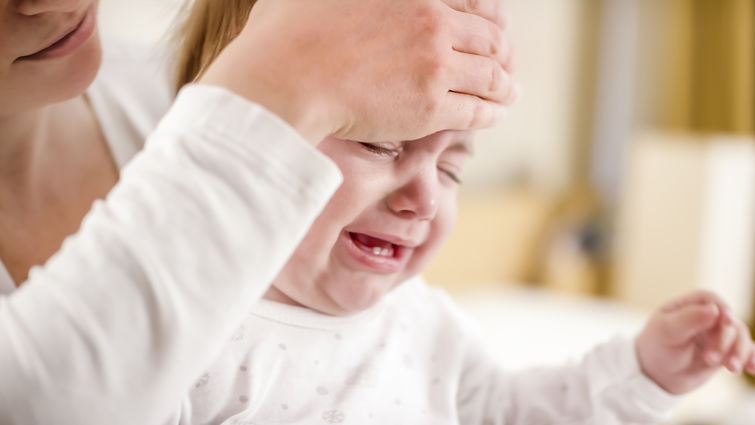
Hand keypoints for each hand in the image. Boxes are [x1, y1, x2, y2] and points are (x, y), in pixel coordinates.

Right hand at [199, 0, 517, 143]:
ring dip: (504, 84)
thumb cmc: (287, 35)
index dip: (487, 17)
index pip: (470, 2)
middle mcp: (432, 22)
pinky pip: (477, 110)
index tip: (492, 27)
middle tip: (504, 64)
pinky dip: (491, 112)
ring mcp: (435, 65)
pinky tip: (495, 113)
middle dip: (501, 52)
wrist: (285, 80)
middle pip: (488, 37)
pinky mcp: (431, 107)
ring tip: (508, 92)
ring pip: (490, 75)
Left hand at [636, 291, 754, 394]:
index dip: (722, 308)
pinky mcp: (726, 351)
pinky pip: (746, 352)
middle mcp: (707, 317)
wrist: (656, 374)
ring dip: (740, 352)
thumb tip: (714, 309)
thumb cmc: (656, 348)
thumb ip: (689, 319)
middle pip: (729, 321)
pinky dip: (752, 359)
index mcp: (688, 305)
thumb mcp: (667, 332)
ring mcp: (718, 334)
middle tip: (710, 360)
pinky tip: (752, 369)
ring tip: (731, 368)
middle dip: (725, 340)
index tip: (727, 321)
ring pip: (741, 336)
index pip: (711, 300)